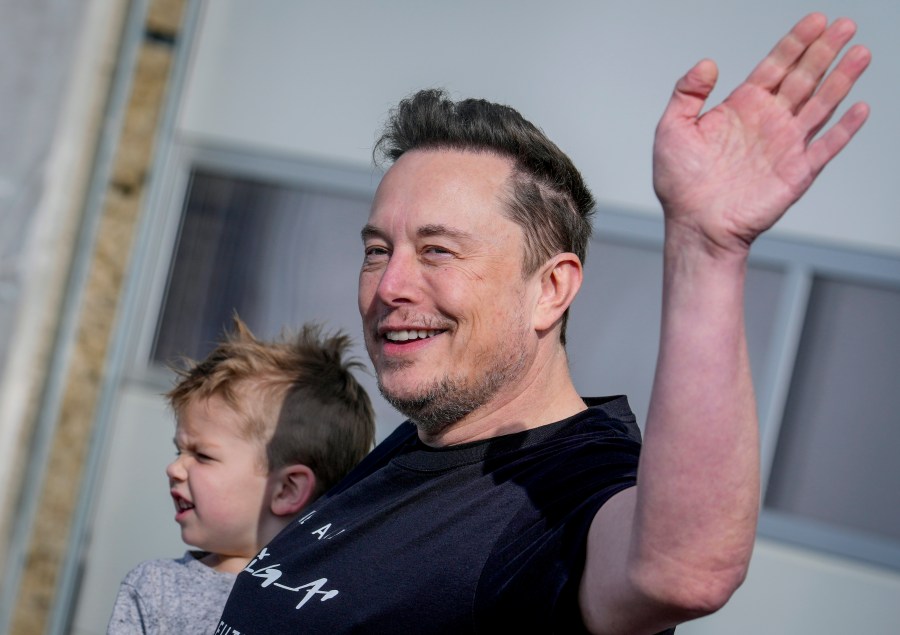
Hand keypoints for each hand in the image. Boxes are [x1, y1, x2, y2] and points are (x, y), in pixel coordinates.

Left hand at [653, 13, 870, 254]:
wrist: (695, 225)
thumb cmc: (680, 183)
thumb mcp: (672, 129)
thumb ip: (687, 93)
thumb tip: (707, 63)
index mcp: (742, 108)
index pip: (775, 66)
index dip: (796, 42)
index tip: (815, 20)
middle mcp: (768, 122)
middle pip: (803, 78)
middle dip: (825, 50)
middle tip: (845, 24)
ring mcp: (785, 146)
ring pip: (820, 105)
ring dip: (842, 80)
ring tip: (860, 53)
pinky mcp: (796, 172)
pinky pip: (826, 146)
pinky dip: (844, 129)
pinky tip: (860, 107)